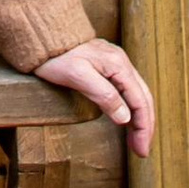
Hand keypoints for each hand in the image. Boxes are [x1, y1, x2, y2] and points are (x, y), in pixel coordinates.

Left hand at [34, 39, 156, 156]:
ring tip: (136, 141)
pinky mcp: (107, 66)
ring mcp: (115, 63)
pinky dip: (131, 108)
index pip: (140, 101)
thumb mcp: (78, 77)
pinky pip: (127, 90)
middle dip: (145, 126)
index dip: (143, 128)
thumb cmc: (56, 56)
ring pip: (137, 94)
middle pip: (143, 98)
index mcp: (119, 65)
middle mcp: (122, 63)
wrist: (42, 36)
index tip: (141, 150)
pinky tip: (126, 119)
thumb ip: (104, 96)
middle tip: (142, 151)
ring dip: (140, 119)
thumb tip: (125, 118)